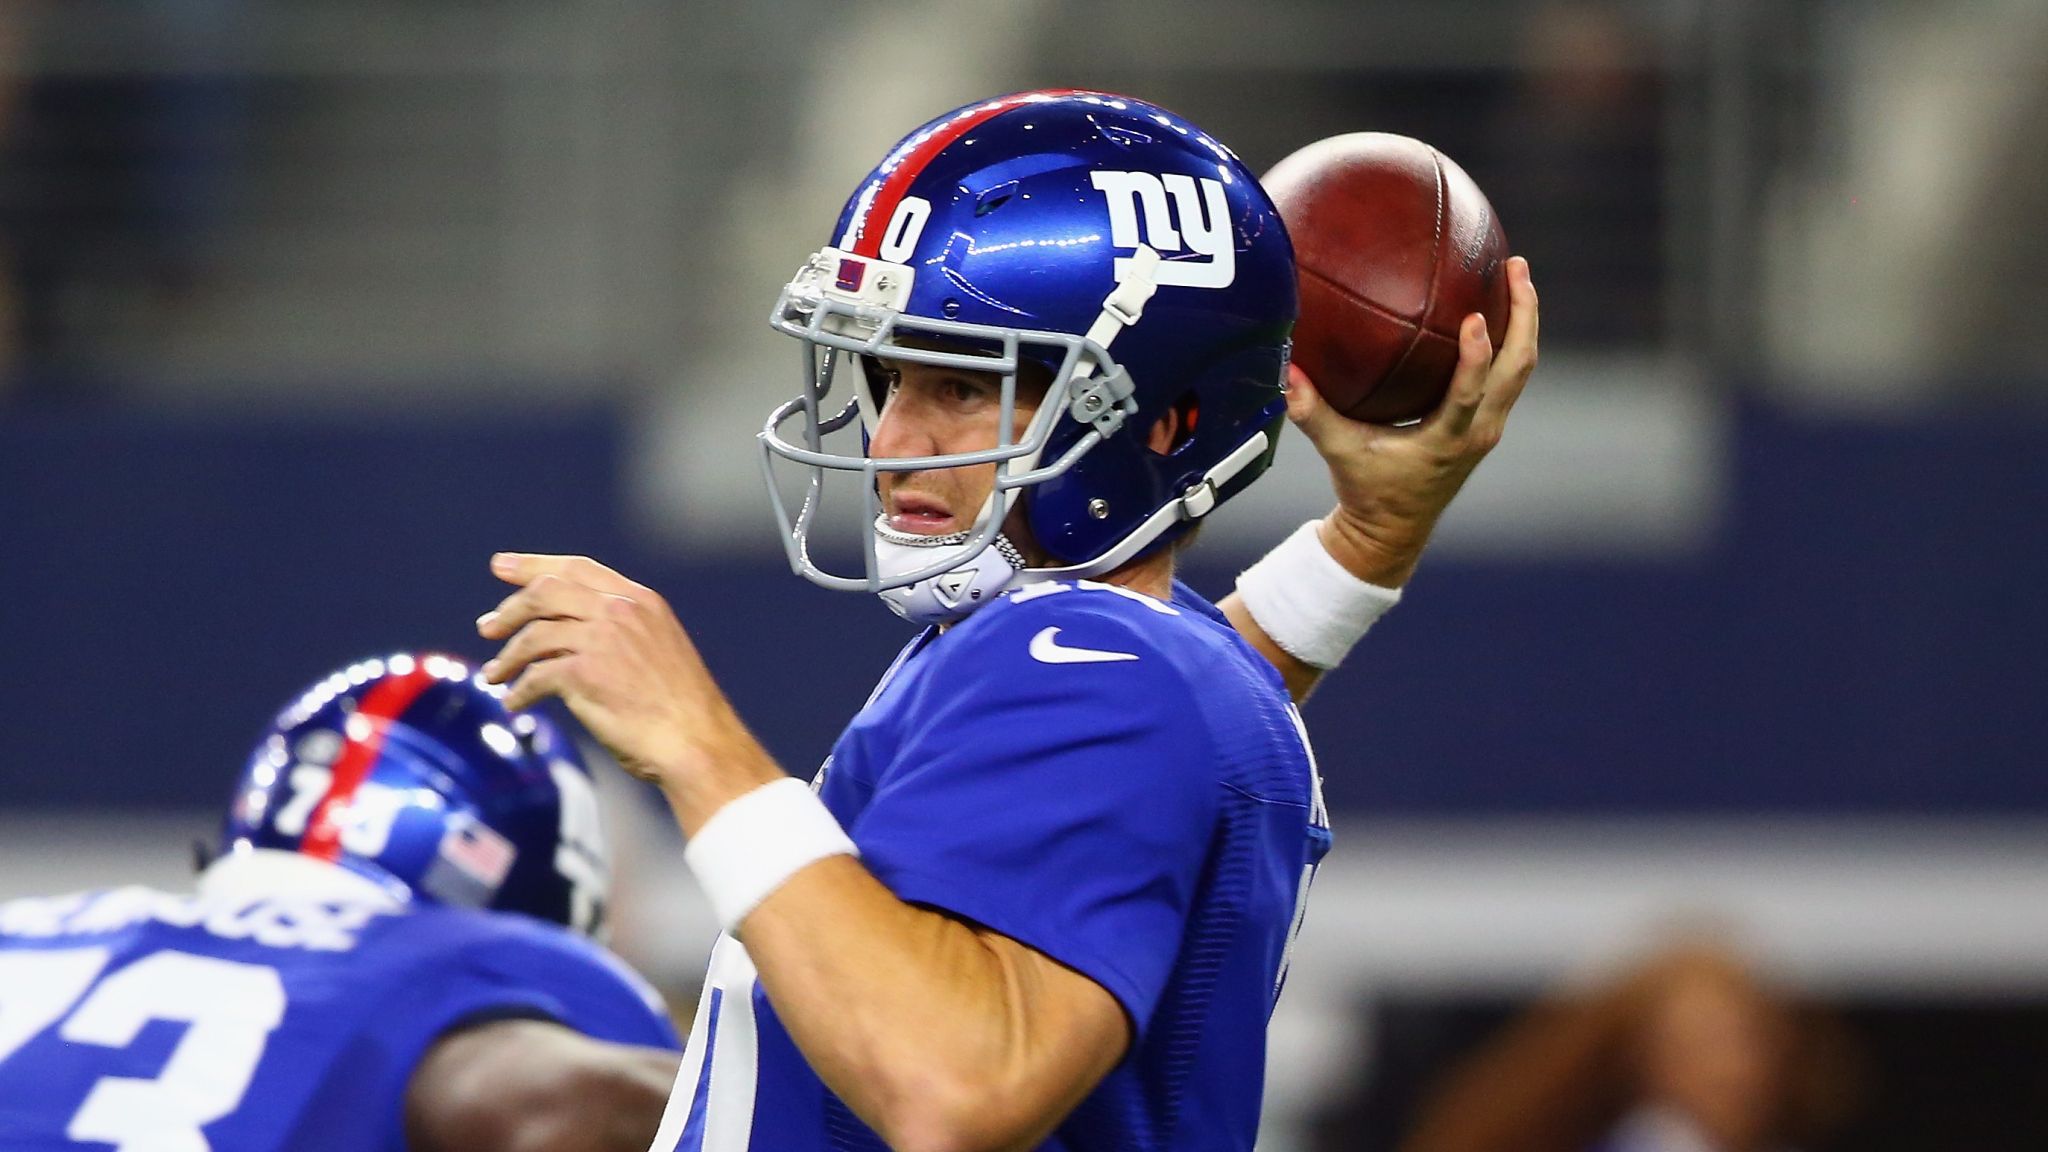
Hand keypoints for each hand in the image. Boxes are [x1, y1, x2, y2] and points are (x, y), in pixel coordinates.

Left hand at [476, 553, 779, 827]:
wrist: (697, 741)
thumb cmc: (680, 706)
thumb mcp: (657, 647)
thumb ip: (621, 630)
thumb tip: (566, 636)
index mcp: (640, 600)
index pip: (577, 568)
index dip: (534, 564)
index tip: (501, 565)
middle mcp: (619, 611)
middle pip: (545, 592)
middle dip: (510, 608)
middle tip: (487, 625)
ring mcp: (601, 640)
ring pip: (533, 634)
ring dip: (506, 656)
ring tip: (493, 675)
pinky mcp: (584, 674)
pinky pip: (535, 676)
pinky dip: (519, 691)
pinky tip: (515, 704)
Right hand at [1290, 255, 1538, 586]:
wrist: (1393, 531)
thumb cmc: (1367, 491)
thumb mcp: (1339, 452)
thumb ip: (1312, 413)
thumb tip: (1286, 371)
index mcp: (1447, 441)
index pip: (1471, 393)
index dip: (1477, 356)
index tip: (1475, 318)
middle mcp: (1478, 431)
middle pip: (1518, 368)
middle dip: (1524, 315)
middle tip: (1516, 267)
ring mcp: (1487, 427)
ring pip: (1521, 368)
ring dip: (1524, 321)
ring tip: (1517, 274)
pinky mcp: (1485, 422)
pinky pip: (1507, 373)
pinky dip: (1508, 339)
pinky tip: (1495, 306)